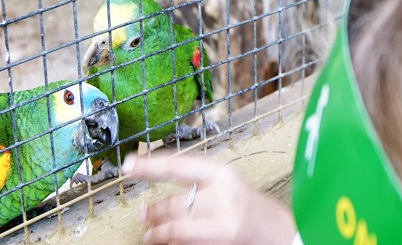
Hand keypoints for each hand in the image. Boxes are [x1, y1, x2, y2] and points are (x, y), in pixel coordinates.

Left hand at [121, 153, 296, 244]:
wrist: (272, 228)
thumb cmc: (243, 203)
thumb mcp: (223, 182)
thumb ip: (195, 181)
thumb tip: (154, 185)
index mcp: (221, 173)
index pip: (177, 165)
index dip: (150, 165)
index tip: (128, 165)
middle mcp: (222, 195)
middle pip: (174, 203)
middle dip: (153, 212)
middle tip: (142, 215)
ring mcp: (223, 220)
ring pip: (175, 227)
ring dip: (157, 232)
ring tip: (149, 233)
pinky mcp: (222, 239)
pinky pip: (186, 242)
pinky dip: (173, 242)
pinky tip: (167, 241)